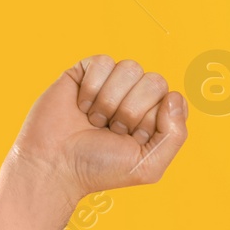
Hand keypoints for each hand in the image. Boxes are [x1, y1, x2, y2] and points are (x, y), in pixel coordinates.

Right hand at [7, 55, 188, 202]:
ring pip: (130, 67)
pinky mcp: (85, 72)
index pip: (173, 100)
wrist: (55, 165)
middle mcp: (136, 97)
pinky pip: (103, 61)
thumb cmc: (100, 168)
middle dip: (132, 111)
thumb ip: (175, 135)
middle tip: (112, 130)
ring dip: (110, 101)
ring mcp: (111, 83)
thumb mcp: (148, 165)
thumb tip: (175, 96)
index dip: (152, 121)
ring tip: (95, 120)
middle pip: (155, 81)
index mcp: (155, 117)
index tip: (132, 140)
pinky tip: (81, 106)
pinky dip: (91, 88)